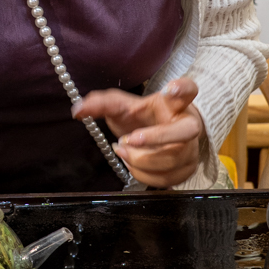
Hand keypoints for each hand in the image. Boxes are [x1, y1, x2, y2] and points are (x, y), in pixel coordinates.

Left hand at [74, 77, 204, 187]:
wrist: (156, 137)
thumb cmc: (142, 119)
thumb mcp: (122, 107)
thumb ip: (101, 104)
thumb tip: (77, 109)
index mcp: (173, 103)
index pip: (188, 90)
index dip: (182, 89)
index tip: (171, 89)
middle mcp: (187, 124)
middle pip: (185, 131)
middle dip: (156, 137)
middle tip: (129, 139)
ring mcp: (190, 149)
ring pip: (172, 159)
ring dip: (140, 159)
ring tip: (123, 150)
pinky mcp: (186, 170)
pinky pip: (166, 178)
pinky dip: (144, 174)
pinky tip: (133, 164)